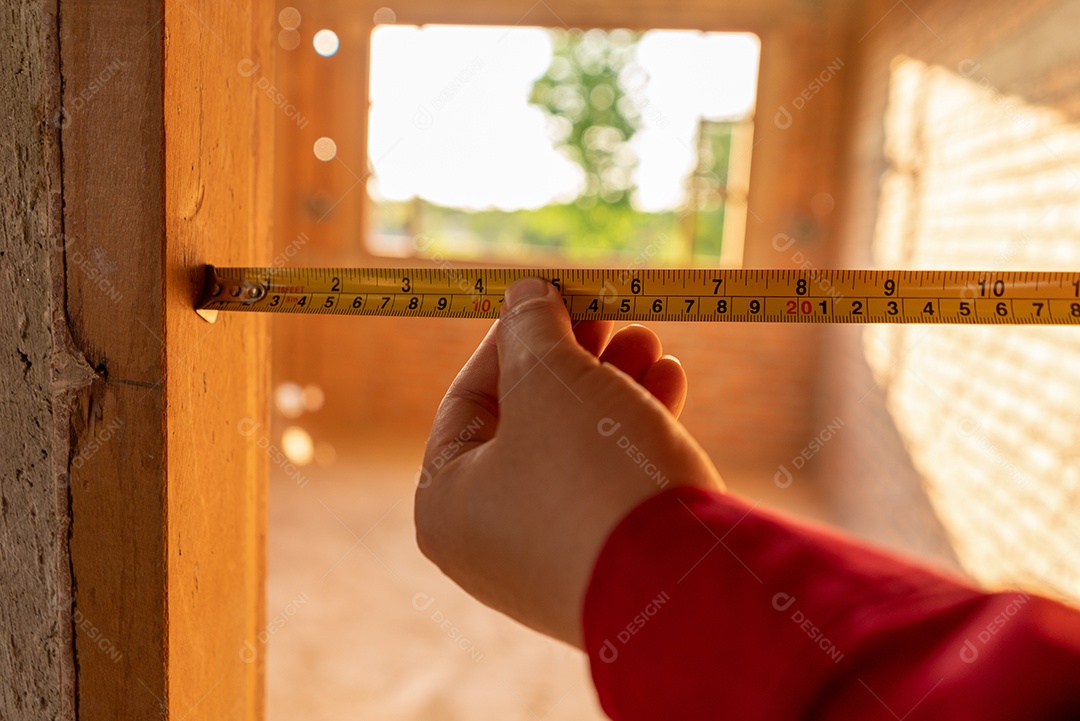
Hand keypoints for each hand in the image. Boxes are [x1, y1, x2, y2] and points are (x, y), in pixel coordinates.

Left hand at [415, 278, 722, 647]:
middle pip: (527, 423)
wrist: (682, 584)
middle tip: (611, 315)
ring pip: (577, 449)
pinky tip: (669, 384)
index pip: (470, 399)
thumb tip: (524, 296)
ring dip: (614, 385)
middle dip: (575, 359)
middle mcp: (489, 541)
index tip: (554, 298)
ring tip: (650, 344)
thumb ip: (530, 328)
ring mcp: (551, 560)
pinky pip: (611, 483)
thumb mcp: (549, 378)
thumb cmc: (590, 473)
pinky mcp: (610, 564)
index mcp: (446, 503)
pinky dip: (636, 430)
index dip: (512, 338)